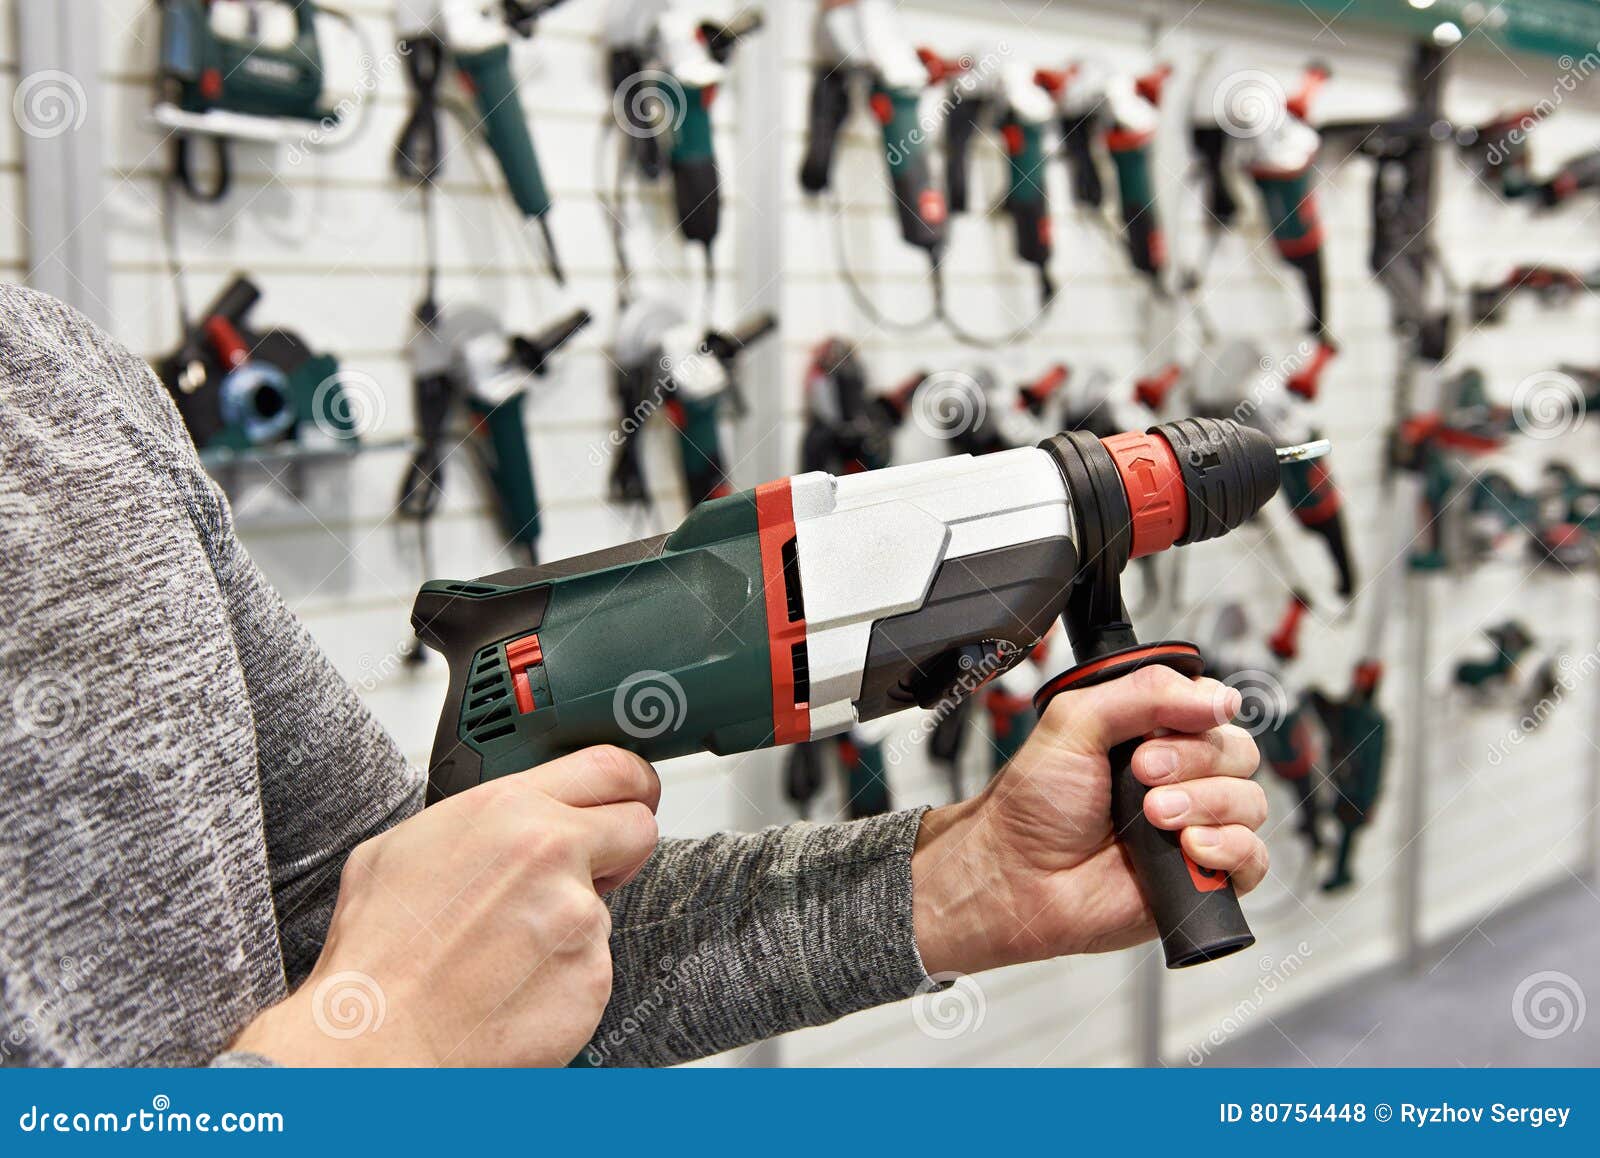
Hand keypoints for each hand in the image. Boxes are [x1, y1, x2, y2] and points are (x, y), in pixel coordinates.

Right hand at [232, 746, 659, 1065]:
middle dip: (618, 849)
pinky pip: (594, 965)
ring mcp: (579, 917)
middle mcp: (552, 853)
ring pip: (604, 908)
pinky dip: (565, 976)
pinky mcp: (593, 977)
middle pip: (638, 828)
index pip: (611, 768)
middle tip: (587, 873)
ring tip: (506, 953)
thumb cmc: (378, 954)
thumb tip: (507, 814)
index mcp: (509, 809)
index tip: (633, 795)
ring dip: (571, 925)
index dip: (631, 783)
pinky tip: (514, 986)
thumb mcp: (403, 846)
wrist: (376, 1041)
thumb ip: (477, 817)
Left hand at [912, 665, 1266, 974]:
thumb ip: (1141, 693)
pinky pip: (1255, 858)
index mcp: (1153, 734)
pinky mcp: (1205, 877)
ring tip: (1154, 817)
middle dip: (1193, 760)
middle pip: (1238, 751)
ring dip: (1206, 804)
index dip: (1199, 714)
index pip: (1214, 708)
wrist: (1017, 876)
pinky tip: (1189, 848)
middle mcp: (1180, 777)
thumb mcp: (1074, 722)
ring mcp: (1196, 826)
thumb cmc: (1034, 806)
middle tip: (1142, 775)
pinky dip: (1230, 848)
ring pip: (1250, 801)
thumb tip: (1218, 697)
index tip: (1157, 731)